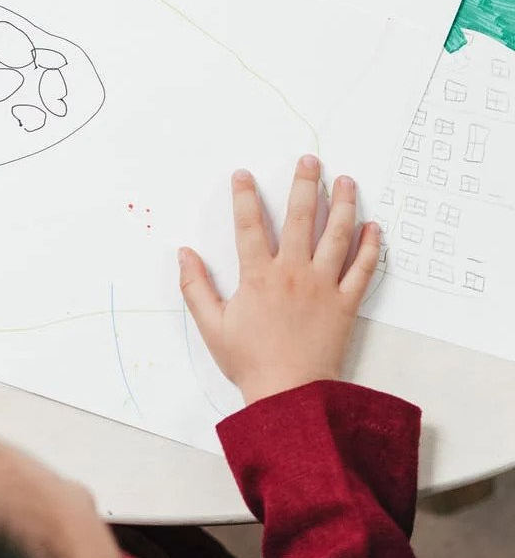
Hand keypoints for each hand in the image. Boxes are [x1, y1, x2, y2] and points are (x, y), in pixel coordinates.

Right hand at [179, 156, 380, 405]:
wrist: (291, 397)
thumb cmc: (250, 362)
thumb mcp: (211, 325)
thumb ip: (195, 286)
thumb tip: (183, 253)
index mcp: (258, 276)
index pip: (249, 225)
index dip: (244, 196)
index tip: (243, 174)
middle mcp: (293, 273)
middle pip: (300, 218)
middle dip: (305, 185)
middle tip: (310, 160)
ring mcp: (323, 286)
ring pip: (336, 236)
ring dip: (343, 205)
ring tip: (347, 181)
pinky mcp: (345, 304)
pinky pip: (362, 270)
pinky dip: (370, 247)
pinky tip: (373, 227)